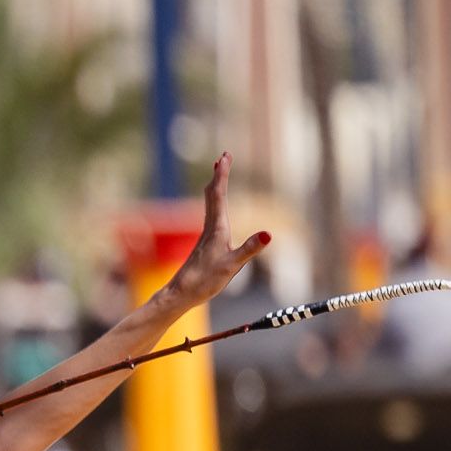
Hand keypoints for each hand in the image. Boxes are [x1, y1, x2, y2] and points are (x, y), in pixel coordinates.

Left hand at [155, 154, 269, 310]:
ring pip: (211, 204)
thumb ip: (250, 249)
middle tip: (224, 156)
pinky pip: (213, 215)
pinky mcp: (207, 244)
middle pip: (213, 195)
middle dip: (220, 175)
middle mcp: (210, 228)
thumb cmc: (204, 281)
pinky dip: (216, 203)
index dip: (222, 175)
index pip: (219, 195)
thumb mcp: (232, 266)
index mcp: (216, 229)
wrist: (181, 294)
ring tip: (219, 174)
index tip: (224, 156)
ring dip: (217, 186)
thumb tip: (269, 234)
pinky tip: (218, 208)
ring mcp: (207, 235)